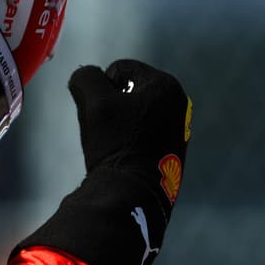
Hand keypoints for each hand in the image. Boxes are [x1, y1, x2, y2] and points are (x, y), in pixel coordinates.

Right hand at [14, 59, 191, 264]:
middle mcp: (179, 105)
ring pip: (136, 114)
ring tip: (112, 144)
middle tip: (103, 128)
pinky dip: (130, 141)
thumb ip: (85, 76)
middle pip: (130, 91)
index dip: (100, 87)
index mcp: (166, 85)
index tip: (97, 112)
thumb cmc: (115, 143)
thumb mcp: (93, 100)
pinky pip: (144, 135)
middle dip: (112, 105)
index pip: (120, 69)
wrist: (132, 195)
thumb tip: (86, 78)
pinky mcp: (173, 153)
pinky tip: (123, 157)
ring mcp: (179, 131)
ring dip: (120, 124)